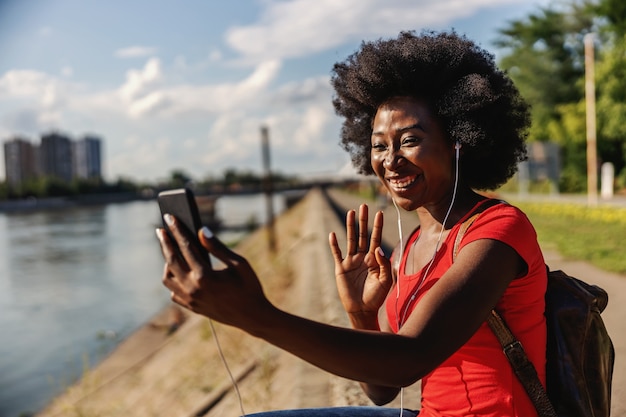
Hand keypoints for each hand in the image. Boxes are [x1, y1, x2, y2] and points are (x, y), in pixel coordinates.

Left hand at [156, 214, 272, 329]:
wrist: (253, 317)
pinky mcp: (192, 307)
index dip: (177, 230)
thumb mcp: (238, 263)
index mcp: (205, 276)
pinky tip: (179, 272)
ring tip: (171, 251)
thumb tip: (201, 230)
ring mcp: (191, 300)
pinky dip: (174, 280)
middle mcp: (193, 288)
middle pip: (171, 260)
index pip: (186, 246)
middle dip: (165, 243)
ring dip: (167, 263)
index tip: (169, 217)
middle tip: (160, 230)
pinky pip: (174, 292)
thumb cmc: (249, 287)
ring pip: (168, 278)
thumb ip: (217, 247)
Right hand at [328, 204, 391, 327]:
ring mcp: (351, 262)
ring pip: (351, 240)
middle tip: (363, 206)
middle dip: (363, 220)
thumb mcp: (385, 280)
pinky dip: (334, 245)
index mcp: (375, 259)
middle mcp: (363, 257)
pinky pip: (337, 254)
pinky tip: (333, 234)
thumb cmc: (376, 297)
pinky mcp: (341, 268)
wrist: (363, 310)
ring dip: (350, 226)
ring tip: (351, 212)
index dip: (377, 226)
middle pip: (363, 235)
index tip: (380, 212)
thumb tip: (378, 248)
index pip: (376, 238)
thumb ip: (383, 263)